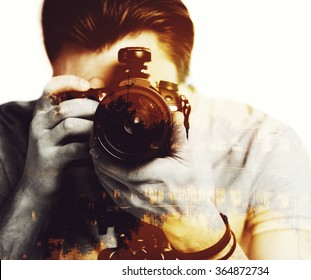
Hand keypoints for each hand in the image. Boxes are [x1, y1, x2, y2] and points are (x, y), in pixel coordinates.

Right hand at [20, 75, 98, 203]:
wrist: (37, 188)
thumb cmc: (56, 158)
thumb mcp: (61, 135)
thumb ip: (75, 120)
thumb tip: (103, 108)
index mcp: (41, 115)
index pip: (49, 88)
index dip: (67, 82)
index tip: (87, 84)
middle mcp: (38, 125)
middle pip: (65, 107)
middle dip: (90, 108)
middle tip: (107, 114)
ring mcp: (42, 142)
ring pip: (69, 125)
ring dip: (92, 127)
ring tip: (105, 132)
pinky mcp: (49, 160)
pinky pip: (74, 149)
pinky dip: (91, 147)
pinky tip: (99, 150)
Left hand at [90, 111, 232, 253]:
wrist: (188, 215)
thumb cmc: (188, 187)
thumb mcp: (186, 158)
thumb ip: (178, 135)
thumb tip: (174, 114)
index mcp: (150, 176)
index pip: (115, 165)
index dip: (101, 151)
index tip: (97, 136)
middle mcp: (137, 191)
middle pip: (104, 171)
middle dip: (96, 153)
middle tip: (94, 137)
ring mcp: (130, 201)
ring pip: (104, 181)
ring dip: (97, 165)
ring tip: (96, 149)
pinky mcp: (128, 207)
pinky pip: (108, 190)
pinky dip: (103, 176)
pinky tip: (103, 167)